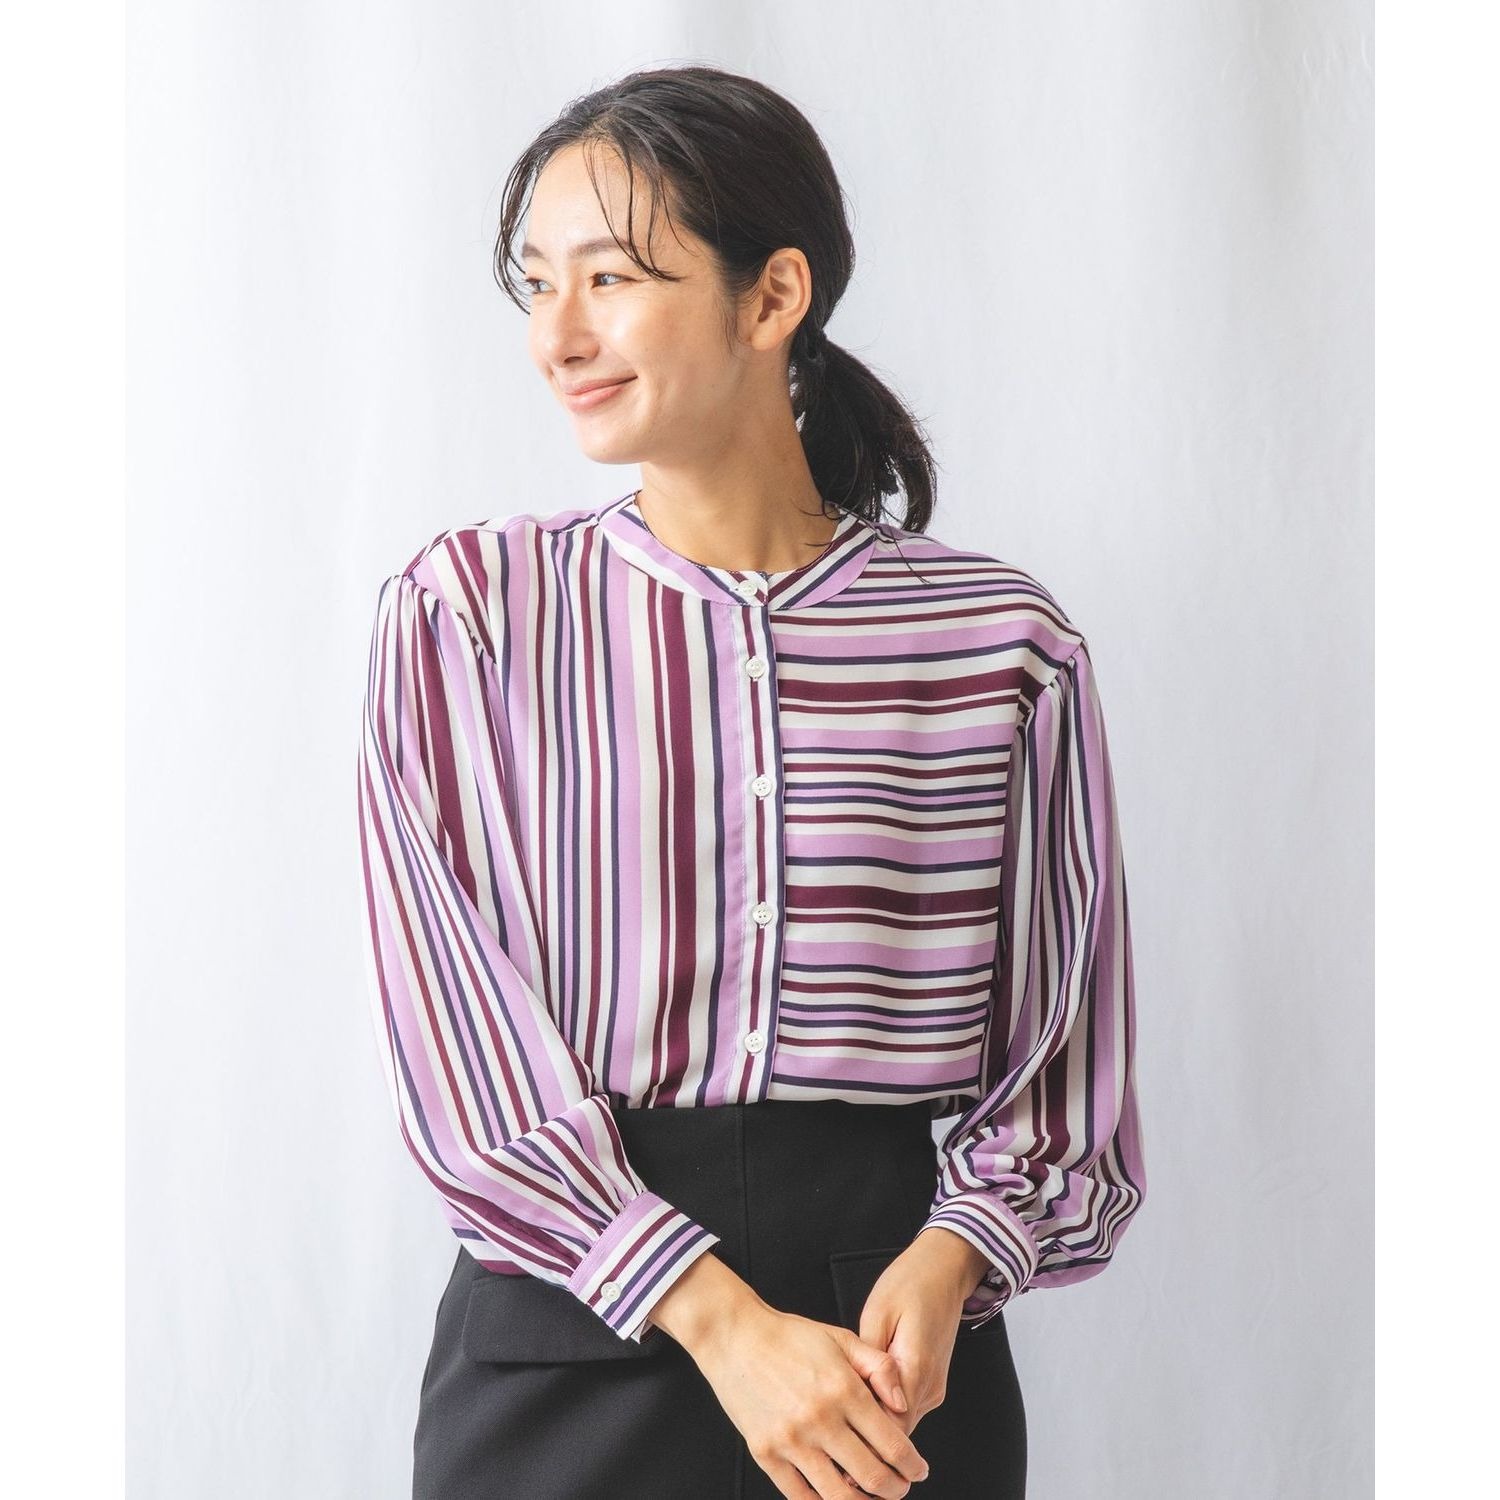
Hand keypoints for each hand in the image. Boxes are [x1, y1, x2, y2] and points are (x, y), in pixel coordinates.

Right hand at [689, 1297, 931, 1498]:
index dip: (912, 1465)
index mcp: (843, 1389)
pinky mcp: (765, 1454)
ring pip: (839, 1496)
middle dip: (895, 1489)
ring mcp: (791, 1440)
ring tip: (871, 1498)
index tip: (918, 1469)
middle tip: (900, 1487)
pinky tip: (836, 1496)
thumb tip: (904, 1404)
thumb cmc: (790, 1336)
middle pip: (872, 1477)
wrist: (735, 1336)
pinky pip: (800, 1497)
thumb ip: (880, 1368)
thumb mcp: (842, 1339)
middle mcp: (820, 1419)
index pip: (892, 1444)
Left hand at [839, 1228, 991, 1437]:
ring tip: (840, 1427)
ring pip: (901, 1423)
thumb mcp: (878, 1314)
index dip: (864, 1441)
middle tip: (831, 1450)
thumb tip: (856, 1397)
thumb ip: (870, 1360)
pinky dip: (884, 1412)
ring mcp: (933, 1386)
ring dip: (874, 1427)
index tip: (836, 1451)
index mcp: (916, 1367)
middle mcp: (929, 1385)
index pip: (891, 1426)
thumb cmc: (909, 1284)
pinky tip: (861, 1404)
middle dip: (866, 1441)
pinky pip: (906, 1408)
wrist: (943, 1269)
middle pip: (897, 1432)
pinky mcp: (931, 1382)